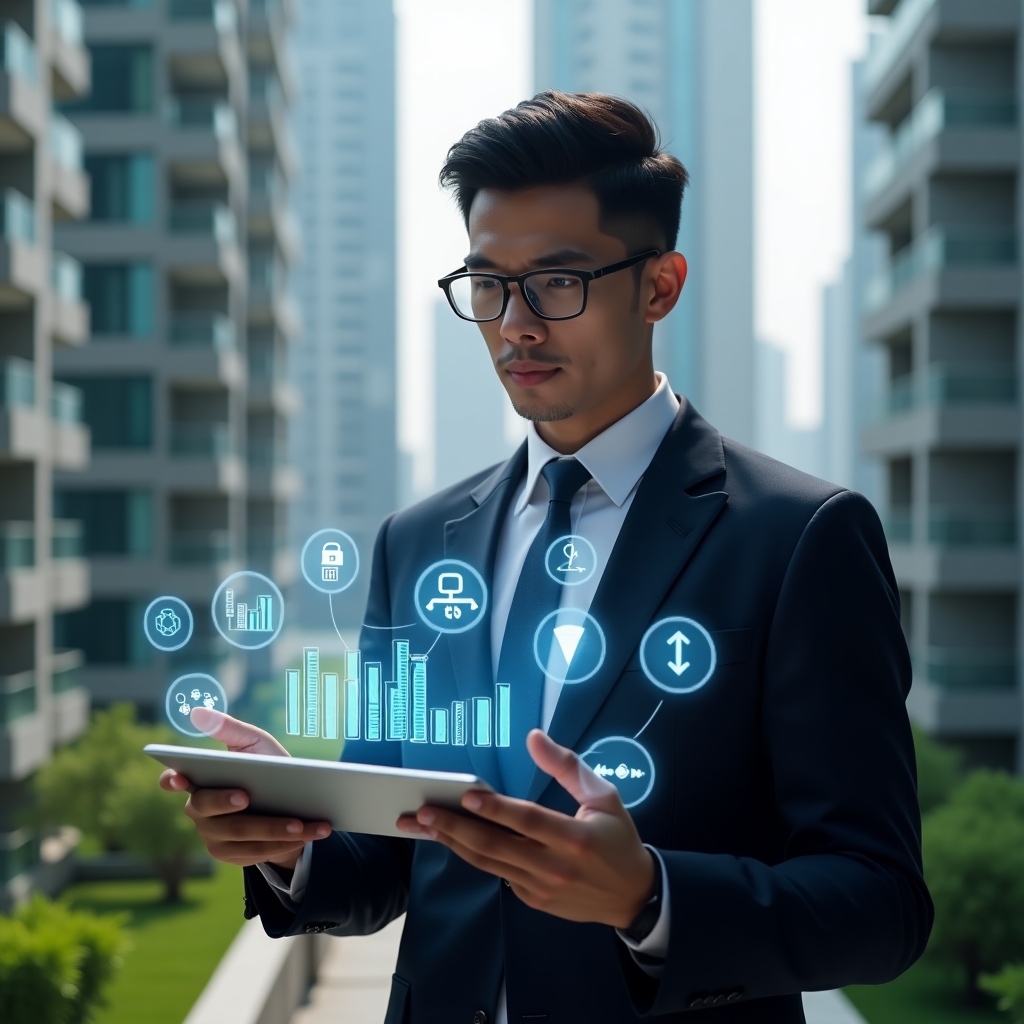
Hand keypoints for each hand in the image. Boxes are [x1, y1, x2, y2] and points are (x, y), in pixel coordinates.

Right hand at [159, 708, 330, 869]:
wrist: (292, 801)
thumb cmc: (268, 766)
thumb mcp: (254, 743)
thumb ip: (229, 729)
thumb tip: (197, 712)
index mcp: (199, 780)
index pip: (173, 780)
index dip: (172, 779)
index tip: (181, 778)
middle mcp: (199, 810)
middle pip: (206, 808)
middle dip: (226, 802)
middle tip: (246, 796)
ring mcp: (213, 836)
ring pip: (239, 833)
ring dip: (273, 828)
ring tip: (300, 823)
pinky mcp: (233, 854)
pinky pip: (257, 852)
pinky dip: (285, 843)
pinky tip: (309, 833)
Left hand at [396, 729, 654, 928]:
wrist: (634, 895)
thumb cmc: (618, 839)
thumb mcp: (604, 796)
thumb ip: (567, 766)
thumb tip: (534, 737)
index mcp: (574, 837)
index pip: (527, 820)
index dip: (496, 809)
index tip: (467, 796)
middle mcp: (554, 866)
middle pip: (496, 846)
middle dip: (455, 828)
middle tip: (422, 813)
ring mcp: (541, 888)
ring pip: (489, 864)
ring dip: (454, 844)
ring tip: (424, 827)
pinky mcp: (534, 900)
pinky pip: (499, 875)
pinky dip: (476, 856)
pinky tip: (454, 840)